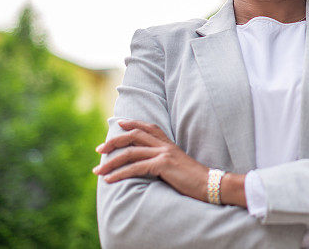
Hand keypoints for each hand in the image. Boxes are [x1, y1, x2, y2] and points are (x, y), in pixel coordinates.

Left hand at [93, 120, 209, 201]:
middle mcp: (165, 146)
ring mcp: (164, 154)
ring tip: (98, 171)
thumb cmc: (195, 180)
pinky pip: (136, 168)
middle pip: (135, 135)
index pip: (149, 127)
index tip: (119, 124)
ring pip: (131, 152)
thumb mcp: (178, 167)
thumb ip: (164, 163)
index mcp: (169, 145)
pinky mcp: (163, 165)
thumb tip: (149, 168)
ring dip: (111, 162)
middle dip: (114, 141)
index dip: (133, 123)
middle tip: (100, 149)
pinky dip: (119, 174)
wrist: (210, 184)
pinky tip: (109, 180)